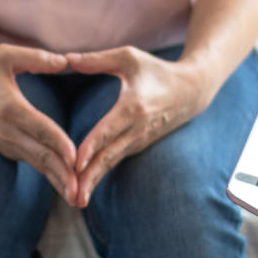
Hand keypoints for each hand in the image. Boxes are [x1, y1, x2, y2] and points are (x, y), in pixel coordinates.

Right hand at [0, 44, 77, 199]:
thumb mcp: (4, 56)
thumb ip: (36, 58)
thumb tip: (66, 61)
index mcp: (11, 109)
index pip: (39, 129)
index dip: (57, 143)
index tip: (74, 157)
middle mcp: (9, 132)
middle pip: (40, 156)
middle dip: (61, 175)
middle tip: (80, 191)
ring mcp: (8, 145)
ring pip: (39, 165)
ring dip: (58, 181)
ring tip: (78, 197)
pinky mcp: (10, 151)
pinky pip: (35, 165)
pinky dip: (51, 176)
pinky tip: (69, 187)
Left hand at [66, 47, 208, 206]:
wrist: (192, 91)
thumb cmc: (157, 70)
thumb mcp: (129, 57)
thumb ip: (96, 60)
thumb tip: (65, 59)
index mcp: (134, 107)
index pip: (108, 130)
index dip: (91, 147)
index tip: (75, 163)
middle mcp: (137, 129)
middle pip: (109, 156)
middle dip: (90, 177)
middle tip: (72, 197)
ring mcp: (139, 140)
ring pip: (112, 163)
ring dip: (94, 181)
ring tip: (75, 200)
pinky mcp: (138, 146)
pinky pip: (115, 161)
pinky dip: (99, 174)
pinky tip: (84, 188)